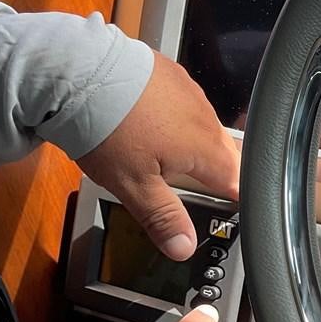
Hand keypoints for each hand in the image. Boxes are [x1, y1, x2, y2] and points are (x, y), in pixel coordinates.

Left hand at [78, 53, 239, 259]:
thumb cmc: (109, 130)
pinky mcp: (174, 75)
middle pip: (226, 155)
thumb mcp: (133, 185)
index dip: (236, 200)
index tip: (228, 211)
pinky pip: (187, 103)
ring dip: (195, 144)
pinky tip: (151, 122)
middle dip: (217, 173)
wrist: (82, 73)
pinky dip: (177, 117)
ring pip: (207, 128)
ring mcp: (192, 93)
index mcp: (206, 151)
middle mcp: (208, 120)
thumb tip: (185, 248)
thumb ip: (163, 217)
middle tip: (195, 190)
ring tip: (166, 155)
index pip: (238, 183)